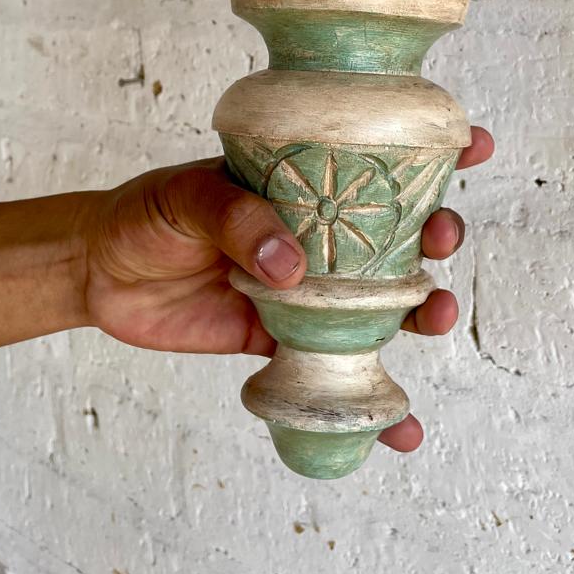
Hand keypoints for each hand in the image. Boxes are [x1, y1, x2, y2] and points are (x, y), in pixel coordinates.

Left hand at [80, 125, 494, 453]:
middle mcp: (315, 232)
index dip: (432, 150)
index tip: (475, 144)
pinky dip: (372, 404)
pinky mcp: (285, 341)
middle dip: (438, 234)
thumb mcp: (184, 197)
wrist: (99, 277)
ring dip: (423, 312)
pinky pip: (338, 370)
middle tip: (444, 240)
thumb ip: (237, 219)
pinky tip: (398, 429)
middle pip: (398, 233)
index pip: (373, 157)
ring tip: (436, 319)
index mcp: (300, 180)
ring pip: (383, 303)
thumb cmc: (145, 214)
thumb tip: (294, 265)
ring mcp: (307, 289)